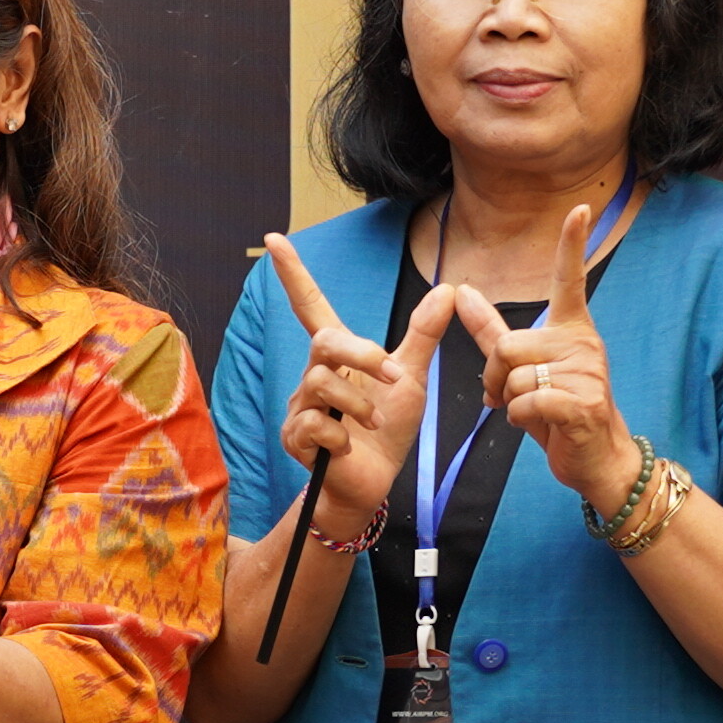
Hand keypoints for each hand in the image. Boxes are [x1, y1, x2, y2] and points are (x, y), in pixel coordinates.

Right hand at [258, 236, 457, 544]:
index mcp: (338, 356)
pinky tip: (349, 448)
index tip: (274, 239)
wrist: (374, 483)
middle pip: (325, 341)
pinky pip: (316, 424)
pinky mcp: (295, 437)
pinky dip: (342, 436)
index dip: (293, 273)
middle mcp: (313, 375)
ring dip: (360, 404)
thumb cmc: (388, 431)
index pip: (310, 305)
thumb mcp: (411, 377)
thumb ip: (423, 335)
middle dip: (362, 356)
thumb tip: (448, 287)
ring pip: (322, 384)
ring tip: (374, 424)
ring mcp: (299, 406)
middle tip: (393, 376)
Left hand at [469, 208, 639, 512]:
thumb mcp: (522, 367)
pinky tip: (541, 425)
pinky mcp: (584, 403)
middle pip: (507, 345)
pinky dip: (520, 419)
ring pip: (515, 377)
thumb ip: (491, 330)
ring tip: (531, 412)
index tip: (581, 208)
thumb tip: (461, 291)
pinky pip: (527, 402)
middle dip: (495, 377)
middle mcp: (584, 342)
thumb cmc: (558, 412)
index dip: (572, 244)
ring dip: (509, 402)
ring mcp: (588, 372)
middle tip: (509, 396)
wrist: (597, 458)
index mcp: (572, 329)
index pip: (569, 279)